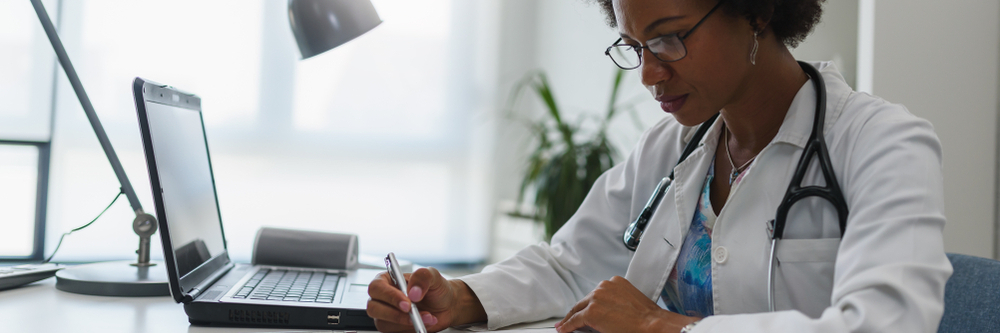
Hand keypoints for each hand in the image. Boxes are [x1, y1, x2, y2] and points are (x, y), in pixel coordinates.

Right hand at [367, 267, 486, 331]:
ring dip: (407, 323)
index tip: (406, 303)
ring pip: (384, 324)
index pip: (377, 288)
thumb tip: (413, 292)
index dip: (389, 296)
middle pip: (374, 308)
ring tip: (427, 316)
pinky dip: (411, 330)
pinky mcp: (393, 328)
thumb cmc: (435, 288)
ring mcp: (386, 315)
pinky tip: (425, 323)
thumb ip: (423, 277)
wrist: (446, 305)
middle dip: (394, 314)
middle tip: (413, 313)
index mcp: (387, 280)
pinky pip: (395, 332)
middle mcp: (383, 298)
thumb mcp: (433, 276)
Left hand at [555, 276, 699, 332]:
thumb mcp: (630, 301)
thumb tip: (604, 312)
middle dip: (576, 311)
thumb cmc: (647, 317)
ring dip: (572, 318)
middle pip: (584, 301)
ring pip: (578, 309)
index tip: (582, 310)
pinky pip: (575, 320)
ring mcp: (596, 298)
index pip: (595, 294)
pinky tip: (563, 329)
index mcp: (614, 282)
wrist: (652, 325)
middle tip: (568, 320)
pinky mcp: (591, 312)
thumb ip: (615, 301)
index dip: (586, 304)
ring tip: (564, 326)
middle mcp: (603, 287)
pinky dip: (568, 325)